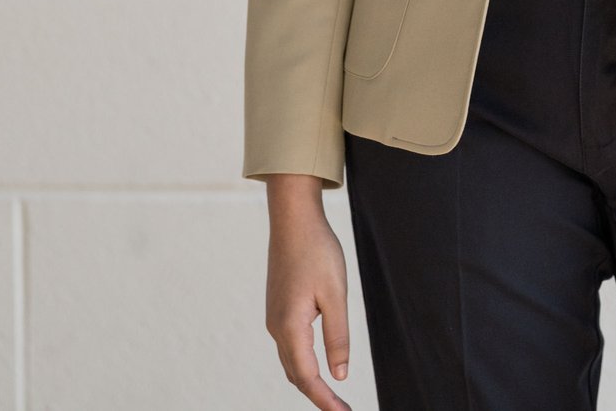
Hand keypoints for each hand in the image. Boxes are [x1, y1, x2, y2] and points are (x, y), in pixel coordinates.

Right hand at [263, 174, 352, 410]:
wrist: (293, 222)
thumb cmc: (318, 252)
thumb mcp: (336, 295)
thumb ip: (338, 336)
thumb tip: (340, 374)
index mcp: (290, 327)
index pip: (307, 376)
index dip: (324, 399)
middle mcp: (276, 328)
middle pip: (295, 374)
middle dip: (317, 395)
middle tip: (341, 410)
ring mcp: (274, 319)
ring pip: (291, 362)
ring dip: (309, 381)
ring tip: (333, 396)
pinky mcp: (278, 310)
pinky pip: (290, 346)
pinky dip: (303, 363)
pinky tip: (318, 366)